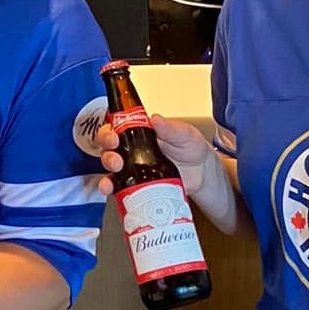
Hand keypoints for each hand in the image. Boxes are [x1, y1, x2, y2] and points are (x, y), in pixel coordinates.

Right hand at [95, 113, 214, 201]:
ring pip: (110, 169)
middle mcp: (132, 150)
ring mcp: (133, 169)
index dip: (109, 131)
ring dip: (107, 172)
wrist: (202, 172)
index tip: (114, 136)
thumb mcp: (183, 133)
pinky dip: (111, 189)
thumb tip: (156, 119)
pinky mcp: (136, 185)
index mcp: (140, 132)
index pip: (116, 127)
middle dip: (108, 153)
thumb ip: (170, 128)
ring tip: (116, 172)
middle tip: (117, 159)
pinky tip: (112, 190)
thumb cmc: (190, 147)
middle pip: (109, 149)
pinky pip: (119, 187)